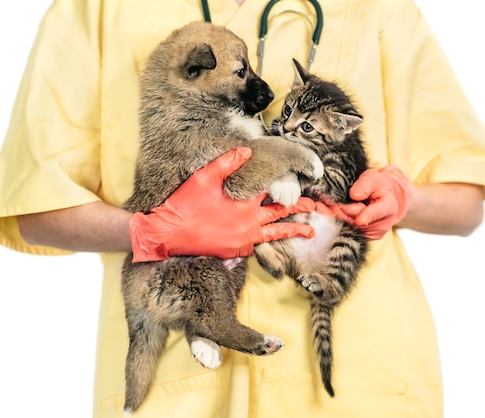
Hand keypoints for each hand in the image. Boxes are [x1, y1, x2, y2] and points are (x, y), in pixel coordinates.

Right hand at [129, 147, 315, 261]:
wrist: (168, 235)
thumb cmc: (184, 205)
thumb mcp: (203, 177)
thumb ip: (227, 163)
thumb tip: (249, 150)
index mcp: (244, 201)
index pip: (273, 189)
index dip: (288, 182)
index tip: (303, 179)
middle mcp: (249, 221)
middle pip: (281, 212)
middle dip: (300, 207)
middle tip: (316, 206)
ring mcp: (244, 238)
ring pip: (276, 233)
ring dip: (294, 230)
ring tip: (310, 231)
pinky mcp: (236, 251)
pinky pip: (258, 246)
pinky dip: (269, 242)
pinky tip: (276, 240)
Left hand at [316, 165, 412, 239]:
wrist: (381, 198)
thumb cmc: (376, 186)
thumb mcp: (372, 178)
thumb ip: (364, 185)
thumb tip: (354, 195)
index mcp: (388, 207)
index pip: (377, 213)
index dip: (367, 216)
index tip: (359, 219)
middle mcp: (382, 224)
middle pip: (357, 221)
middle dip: (340, 211)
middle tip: (322, 203)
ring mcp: (372, 233)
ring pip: (349, 227)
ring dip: (333, 217)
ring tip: (319, 207)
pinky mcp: (363, 238)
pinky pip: (347, 231)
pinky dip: (335, 222)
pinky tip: (324, 213)